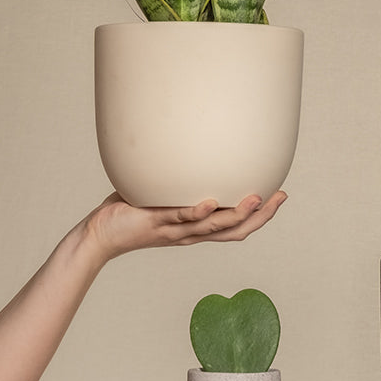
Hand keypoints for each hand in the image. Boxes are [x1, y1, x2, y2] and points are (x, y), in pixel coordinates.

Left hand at [84, 191, 287, 261]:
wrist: (101, 234)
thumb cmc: (132, 210)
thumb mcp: (164, 192)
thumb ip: (181, 177)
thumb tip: (195, 147)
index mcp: (197, 229)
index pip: (236, 226)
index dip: (261, 215)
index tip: (280, 196)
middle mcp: (190, 233)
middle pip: (234, 230)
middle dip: (260, 216)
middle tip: (280, 197)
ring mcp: (174, 229)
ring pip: (212, 227)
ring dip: (237, 214)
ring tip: (257, 198)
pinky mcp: (155, 222)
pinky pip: (179, 218)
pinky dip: (196, 212)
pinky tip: (209, 202)